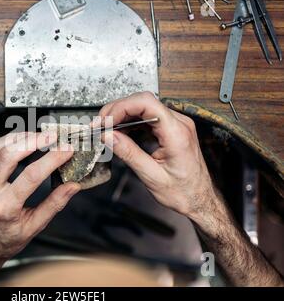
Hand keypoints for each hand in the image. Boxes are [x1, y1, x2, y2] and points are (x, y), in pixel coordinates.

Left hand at [0, 131, 79, 285]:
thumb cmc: (5, 241)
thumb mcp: (34, 228)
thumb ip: (54, 205)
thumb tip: (73, 186)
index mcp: (6, 209)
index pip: (32, 176)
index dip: (52, 158)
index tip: (66, 149)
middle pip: (8, 157)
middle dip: (32, 141)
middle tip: (50, 136)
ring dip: (14, 138)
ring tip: (33, 135)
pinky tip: (13, 141)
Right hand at [98, 93, 283, 286]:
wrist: (200, 199)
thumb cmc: (183, 192)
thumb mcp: (152, 176)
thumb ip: (129, 153)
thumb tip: (108, 136)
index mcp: (177, 133)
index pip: (146, 103)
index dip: (121, 107)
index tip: (105, 121)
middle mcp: (178, 123)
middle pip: (142, 101)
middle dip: (117, 110)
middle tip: (99, 126)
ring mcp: (175, 124)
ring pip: (143, 106)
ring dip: (121, 115)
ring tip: (106, 129)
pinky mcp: (170, 128)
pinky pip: (147, 116)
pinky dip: (130, 121)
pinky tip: (119, 132)